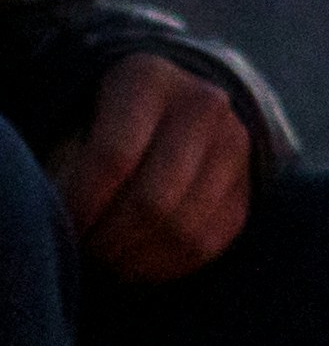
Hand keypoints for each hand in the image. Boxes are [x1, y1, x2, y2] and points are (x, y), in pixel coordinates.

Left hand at [51, 52, 251, 283]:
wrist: (169, 105)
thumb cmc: (104, 121)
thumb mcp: (80, 119)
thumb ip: (69, 162)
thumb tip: (63, 221)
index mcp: (149, 79)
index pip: (114, 157)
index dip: (82, 203)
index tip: (62, 226)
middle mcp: (204, 105)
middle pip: (153, 199)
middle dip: (110, 239)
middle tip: (84, 253)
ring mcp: (235, 145)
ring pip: (183, 228)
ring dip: (137, 259)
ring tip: (107, 262)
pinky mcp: (250, 184)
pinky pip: (209, 242)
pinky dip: (168, 265)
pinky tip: (137, 266)